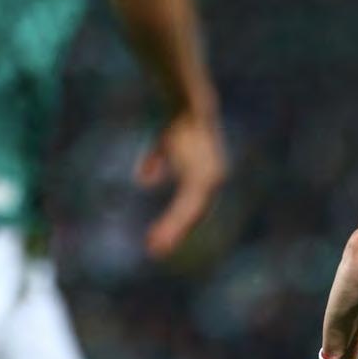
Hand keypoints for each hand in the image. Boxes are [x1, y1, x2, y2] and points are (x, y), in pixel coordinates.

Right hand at [137, 106, 226, 258]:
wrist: (189, 107)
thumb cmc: (178, 124)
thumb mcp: (165, 147)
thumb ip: (157, 163)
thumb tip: (145, 181)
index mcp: (206, 177)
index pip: (194, 207)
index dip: (179, 223)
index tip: (163, 237)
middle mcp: (212, 181)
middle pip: (194, 215)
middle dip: (176, 233)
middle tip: (156, 251)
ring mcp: (209, 181)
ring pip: (190, 215)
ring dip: (172, 232)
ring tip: (154, 247)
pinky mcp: (201, 179)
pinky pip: (186, 207)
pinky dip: (172, 222)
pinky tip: (158, 228)